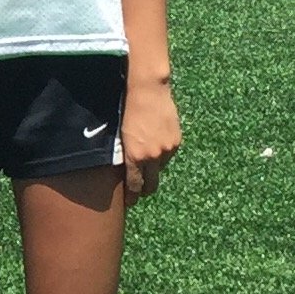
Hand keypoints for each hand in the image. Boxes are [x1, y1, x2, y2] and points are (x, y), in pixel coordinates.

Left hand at [121, 77, 180, 197]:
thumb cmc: (125, 109)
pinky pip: (168, 155)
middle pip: (151, 184)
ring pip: (160, 168)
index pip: (135, 185)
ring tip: (145, 163)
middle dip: (144, 190)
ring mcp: (167, 149)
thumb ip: (124, 154)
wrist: (147, 91)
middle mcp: (153, 156)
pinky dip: (162, 154)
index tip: (129, 202)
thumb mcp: (118, 135)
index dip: (132, 196)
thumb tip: (123, 169)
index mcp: (134, 157)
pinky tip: (155, 146)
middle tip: (138, 191)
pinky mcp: (176, 141)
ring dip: (154, 168)